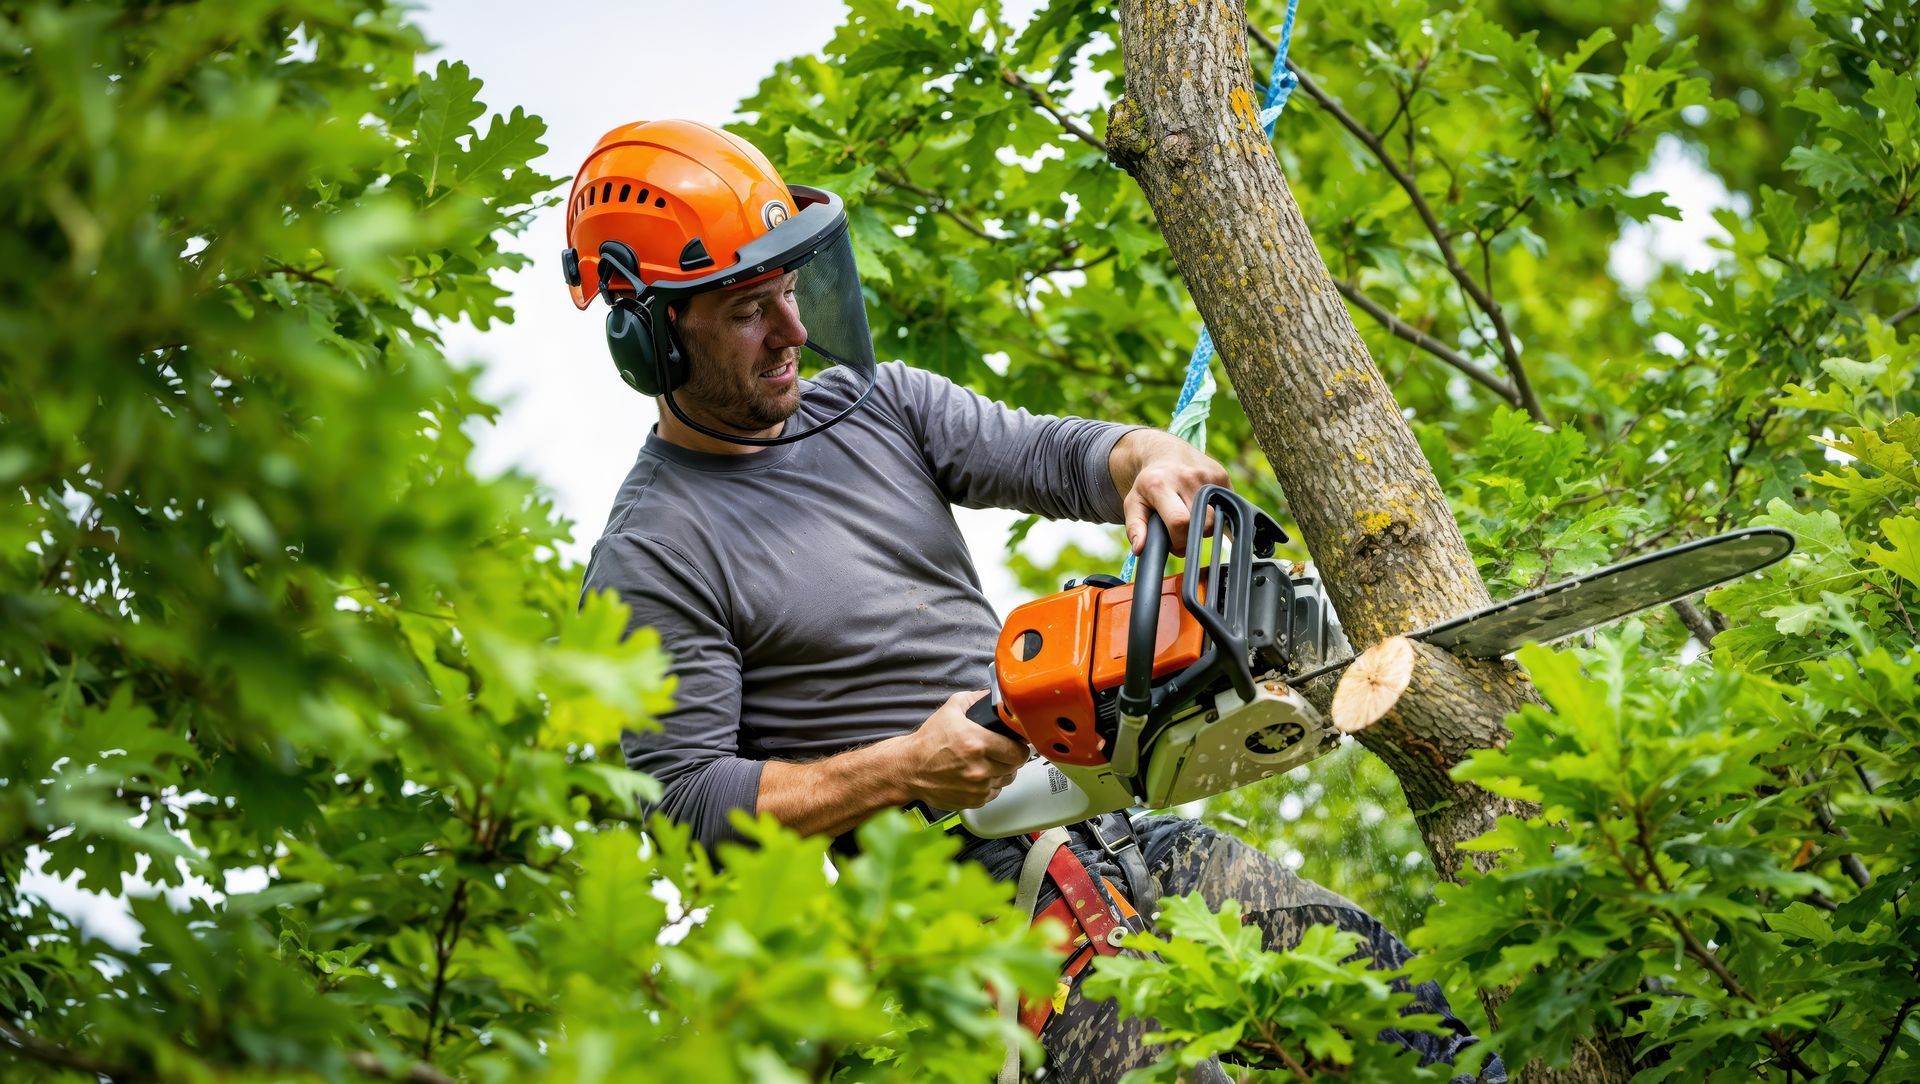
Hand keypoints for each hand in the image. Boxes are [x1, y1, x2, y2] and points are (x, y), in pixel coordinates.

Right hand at [887, 690, 1029, 808]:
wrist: (909, 769)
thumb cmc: (928, 742)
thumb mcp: (950, 710)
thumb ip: (975, 699)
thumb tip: (994, 695)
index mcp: (977, 743)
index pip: (1018, 751)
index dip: (1019, 746)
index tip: (1015, 744)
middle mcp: (979, 767)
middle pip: (1015, 766)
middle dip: (1011, 758)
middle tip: (1002, 752)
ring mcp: (977, 787)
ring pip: (1006, 780)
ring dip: (1002, 772)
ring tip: (988, 763)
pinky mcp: (973, 801)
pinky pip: (994, 793)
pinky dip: (990, 785)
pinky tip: (978, 775)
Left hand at [1114, 430, 1230, 553]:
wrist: (1166, 452)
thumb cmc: (1149, 484)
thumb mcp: (1134, 503)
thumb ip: (1135, 528)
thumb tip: (1140, 549)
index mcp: (1160, 485)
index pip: (1180, 522)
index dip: (1179, 541)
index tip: (1174, 542)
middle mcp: (1186, 477)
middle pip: (1201, 524)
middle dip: (1192, 536)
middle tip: (1182, 531)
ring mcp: (1206, 475)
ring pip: (1215, 519)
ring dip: (1204, 526)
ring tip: (1191, 518)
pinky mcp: (1222, 476)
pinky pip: (1225, 507)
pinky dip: (1215, 514)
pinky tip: (1203, 506)